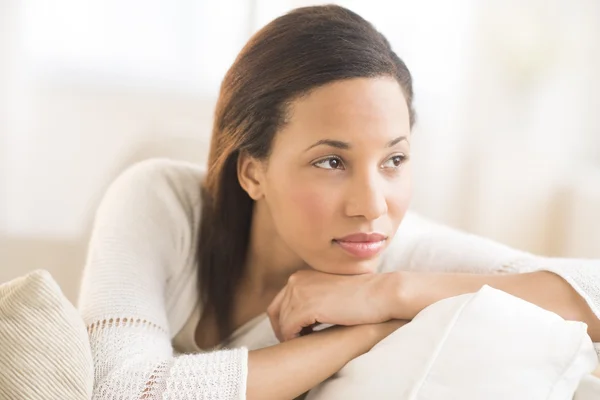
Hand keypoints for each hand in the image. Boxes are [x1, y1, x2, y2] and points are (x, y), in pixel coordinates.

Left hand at [267, 269, 400, 341]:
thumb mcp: (330, 291)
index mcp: (301, 275)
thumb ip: (314, 297)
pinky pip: (288, 329)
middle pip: (275, 311)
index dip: (283, 320)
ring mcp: (300, 292)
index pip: (279, 301)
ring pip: (281, 322)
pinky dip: (294, 339)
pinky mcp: (306, 306)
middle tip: (294, 343)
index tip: (295, 334)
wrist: (380, 293)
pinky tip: (307, 342)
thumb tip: (304, 316)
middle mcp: (296, 280)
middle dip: (282, 329)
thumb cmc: (362, 295)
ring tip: (303, 344)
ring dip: (289, 336)